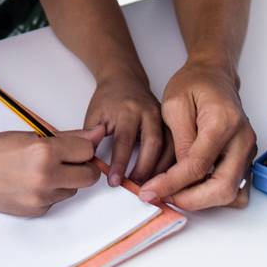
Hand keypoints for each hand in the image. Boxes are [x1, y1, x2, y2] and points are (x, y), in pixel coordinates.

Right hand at [0, 125, 104, 216]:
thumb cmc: (1, 147)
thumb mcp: (36, 135)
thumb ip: (71, 137)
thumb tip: (98, 133)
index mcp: (46, 152)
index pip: (87, 151)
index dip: (83, 148)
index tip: (74, 147)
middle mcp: (45, 177)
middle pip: (89, 176)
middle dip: (83, 167)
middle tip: (67, 160)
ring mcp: (41, 198)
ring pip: (73, 190)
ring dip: (66, 180)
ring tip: (43, 170)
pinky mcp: (36, 211)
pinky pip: (57, 201)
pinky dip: (51, 192)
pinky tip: (32, 182)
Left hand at [84, 68, 164, 187]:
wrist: (124, 79)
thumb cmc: (108, 99)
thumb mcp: (94, 115)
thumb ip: (92, 137)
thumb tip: (91, 162)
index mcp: (128, 110)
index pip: (124, 140)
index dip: (119, 163)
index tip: (114, 181)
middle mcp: (148, 112)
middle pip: (152, 144)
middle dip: (145, 169)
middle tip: (135, 187)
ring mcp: (162, 117)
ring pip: (168, 146)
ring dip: (161, 170)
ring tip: (150, 187)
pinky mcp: (169, 123)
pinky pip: (175, 145)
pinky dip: (171, 163)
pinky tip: (164, 177)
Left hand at [135, 60, 256, 211]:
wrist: (214, 75)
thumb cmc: (194, 84)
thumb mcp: (174, 105)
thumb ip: (179, 141)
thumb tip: (180, 174)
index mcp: (223, 122)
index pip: (197, 166)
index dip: (171, 184)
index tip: (150, 192)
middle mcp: (243, 139)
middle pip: (223, 188)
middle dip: (190, 200)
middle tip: (163, 197)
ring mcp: (248, 150)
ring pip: (232, 194)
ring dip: (203, 200)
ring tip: (175, 192)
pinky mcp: (247, 158)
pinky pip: (235, 189)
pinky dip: (215, 195)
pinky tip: (193, 186)